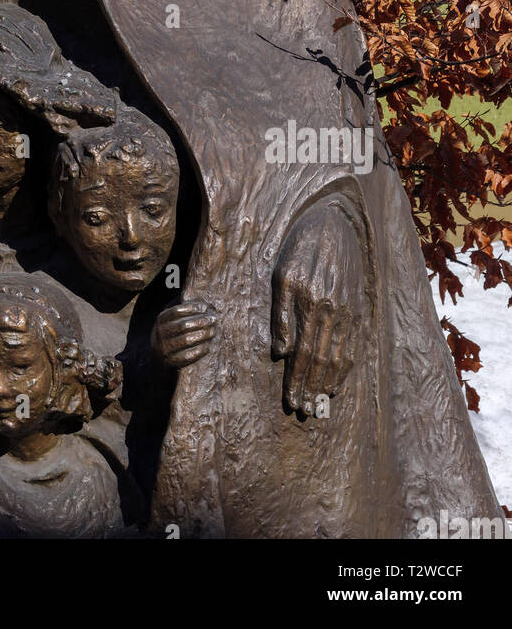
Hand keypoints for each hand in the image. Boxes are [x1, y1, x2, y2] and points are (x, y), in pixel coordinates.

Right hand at [152, 300, 216, 367]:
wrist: (158, 359)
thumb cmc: (170, 333)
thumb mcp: (170, 319)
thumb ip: (181, 308)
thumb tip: (200, 299)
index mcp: (161, 320)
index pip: (176, 311)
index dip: (192, 308)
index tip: (205, 307)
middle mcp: (161, 333)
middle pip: (183, 325)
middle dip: (201, 321)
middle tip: (214, 319)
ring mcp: (165, 348)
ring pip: (187, 340)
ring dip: (203, 335)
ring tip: (214, 331)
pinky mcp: (171, 362)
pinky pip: (188, 356)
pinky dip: (199, 351)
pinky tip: (208, 346)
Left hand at [271, 201, 362, 414]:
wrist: (335, 224)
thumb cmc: (300, 249)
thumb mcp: (282, 276)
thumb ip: (281, 315)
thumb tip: (280, 352)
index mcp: (311, 305)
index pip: (304, 354)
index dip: (298, 381)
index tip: (291, 402)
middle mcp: (333, 313)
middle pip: (322, 362)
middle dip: (311, 389)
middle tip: (304, 412)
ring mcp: (348, 313)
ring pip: (340, 358)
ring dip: (328, 385)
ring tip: (318, 405)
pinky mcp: (356, 309)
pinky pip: (353, 346)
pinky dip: (346, 369)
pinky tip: (337, 383)